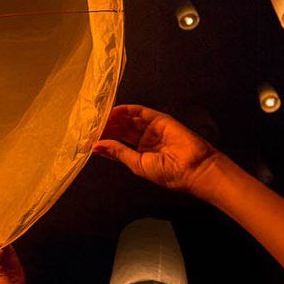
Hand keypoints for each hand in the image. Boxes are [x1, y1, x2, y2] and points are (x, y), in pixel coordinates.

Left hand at [92, 104, 223, 196]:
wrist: (194, 169)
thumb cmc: (170, 173)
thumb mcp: (138, 164)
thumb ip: (118, 152)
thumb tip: (97, 146)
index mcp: (140, 153)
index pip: (117, 142)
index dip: (104, 139)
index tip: (89, 138)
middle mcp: (144, 139)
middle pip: (121, 129)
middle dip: (106, 127)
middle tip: (91, 126)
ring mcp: (152, 129)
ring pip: (128, 120)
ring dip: (113, 118)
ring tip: (99, 119)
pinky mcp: (160, 119)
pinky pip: (141, 112)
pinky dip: (127, 110)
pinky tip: (114, 111)